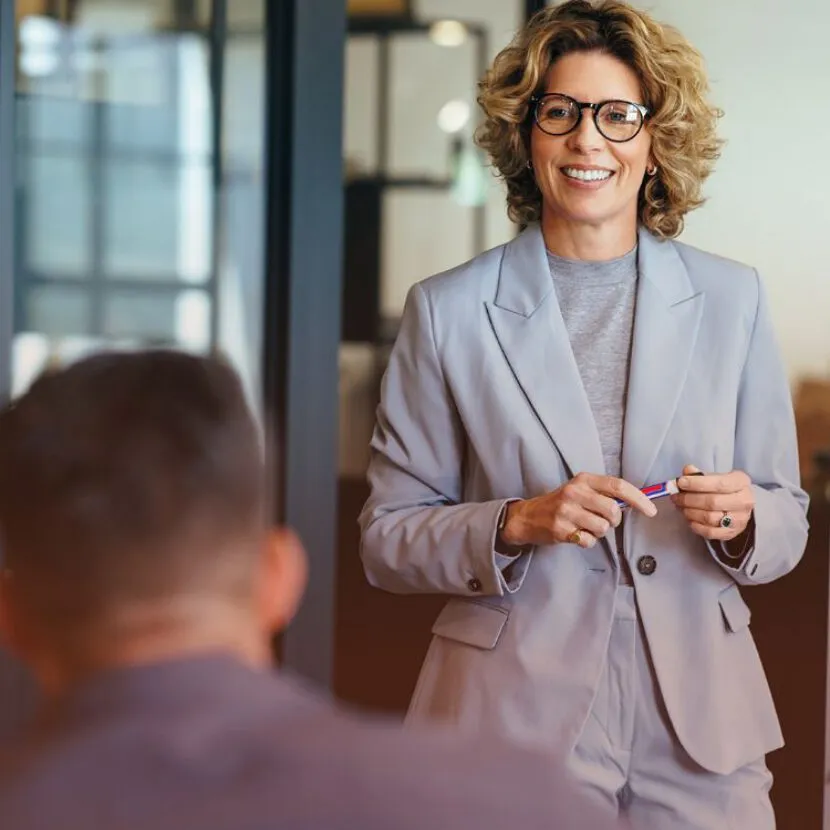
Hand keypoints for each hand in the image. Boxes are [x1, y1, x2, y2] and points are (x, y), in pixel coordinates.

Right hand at [502, 473, 657, 549]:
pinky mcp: (560, 529)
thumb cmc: (562, 503)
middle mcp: (574, 492)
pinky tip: (575, 534)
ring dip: (599, 532)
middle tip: (603, 520)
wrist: (529, 516)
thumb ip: (604, 494)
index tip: (651, 510)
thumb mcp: (581, 490)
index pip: (618, 486)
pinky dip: (586, 541)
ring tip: (585, 527)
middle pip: (612, 510)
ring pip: (602, 528)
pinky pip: (588, 541)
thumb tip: (638, 502)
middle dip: (614, 520)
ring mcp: (566, 511)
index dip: (638, 498)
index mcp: (583, 480)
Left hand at [671, 464, 754, 541]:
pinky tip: (689, 519)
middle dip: (689, 499)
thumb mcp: (715, 477)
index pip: (719, 484)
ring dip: (690, 512)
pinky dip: (696, 526)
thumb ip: (700, 474)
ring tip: (680, 507)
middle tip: (675, 497)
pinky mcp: (732, 533)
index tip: (680, 482)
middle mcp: (744, 501)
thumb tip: (687, 470)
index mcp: (741, 482)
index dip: (697, 483)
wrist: (739, 507)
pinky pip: (710, 532)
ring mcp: (740, 519)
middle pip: (712, 502)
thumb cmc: (723, 489)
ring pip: (710, 518)